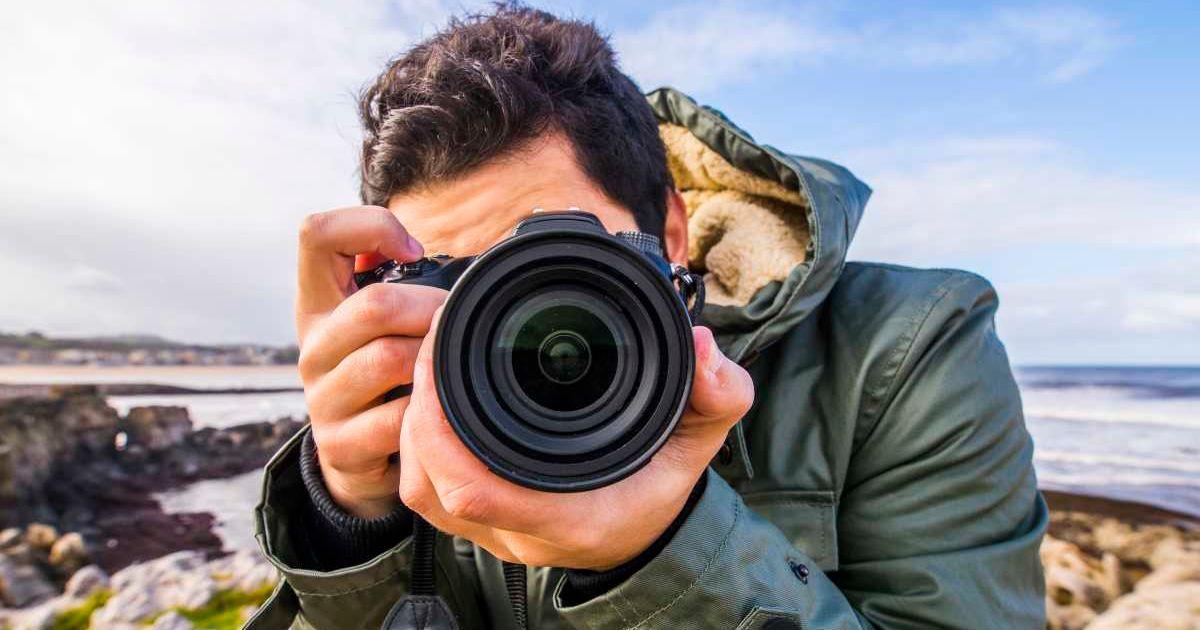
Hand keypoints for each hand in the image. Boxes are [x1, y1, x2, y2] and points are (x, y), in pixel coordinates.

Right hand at [295, 206, 446, 517]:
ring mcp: (322, 398)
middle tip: (455, 322)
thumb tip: (455, 258)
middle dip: (432, 310)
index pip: (317, 234)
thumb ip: (402, 283)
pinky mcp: (340, 445)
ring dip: (434, 362)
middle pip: (374, 305)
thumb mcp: (381, 325)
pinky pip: (397, 419)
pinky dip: (428, 414)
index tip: (413, 251)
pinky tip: (439, 412)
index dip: (370, 227)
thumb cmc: (384, 375)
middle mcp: (312, 346)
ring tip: (449, 366)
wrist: (358, 458)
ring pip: (388, 360)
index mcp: (319, 304)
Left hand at [398, 312, 753, 570]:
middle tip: (432, 341)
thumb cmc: (662, 486)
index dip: (442, 424)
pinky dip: (420, 444)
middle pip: (433, 485)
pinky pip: (428, 490)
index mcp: (572, 515)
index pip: (476, 489)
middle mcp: (524, 534)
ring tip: (429, 364)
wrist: (646, 531)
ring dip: (414, 427)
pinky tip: (432, 400)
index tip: (445, 353)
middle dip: (419, 410)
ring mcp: (497, 533)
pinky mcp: (482, 523)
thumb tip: (702, 347)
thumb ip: (720, 394)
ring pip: (422, 490)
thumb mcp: (702, 438)